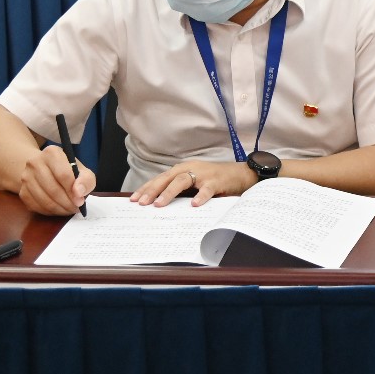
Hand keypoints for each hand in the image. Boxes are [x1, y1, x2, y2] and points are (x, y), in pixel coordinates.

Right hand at [18, 144, 94, 216]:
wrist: (45, 169)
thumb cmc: (67, 169)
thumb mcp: (82, 170)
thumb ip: (86, 180)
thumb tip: (79, 193)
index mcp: (52, 153)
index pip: (63, 175)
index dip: (73, 191)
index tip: (80, 201)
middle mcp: (35, 163)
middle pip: (53, 189)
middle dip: (67, 203)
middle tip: (76, 208)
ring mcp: (26, 177)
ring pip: (44, 200)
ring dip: (59, 209)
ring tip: (69, 209)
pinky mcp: (22, 191)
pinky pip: (37, 207)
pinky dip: (50, 212)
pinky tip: (58, 209)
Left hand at [131, 161, 254, 207]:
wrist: (240, 174)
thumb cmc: (215, 179)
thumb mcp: (194, 182)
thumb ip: (179, 189)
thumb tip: (158, 203)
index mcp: (183, 169)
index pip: (161, 178)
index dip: (147, 188)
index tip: (134, 199)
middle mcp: (191, 168)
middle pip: (167, 178)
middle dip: (152, 190)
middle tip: (141, 203)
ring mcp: (203, 174)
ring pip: (182, 181)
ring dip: (169, 192)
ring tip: (159, 204)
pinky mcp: (216, 181)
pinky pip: (207, 189)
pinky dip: (200, 196)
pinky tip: (194, 204)